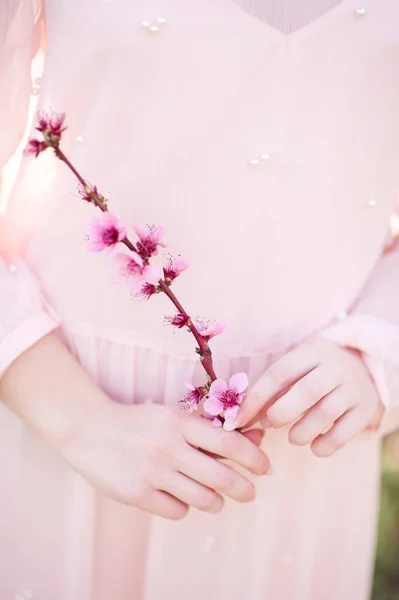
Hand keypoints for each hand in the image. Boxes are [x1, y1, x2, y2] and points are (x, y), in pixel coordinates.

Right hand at [60, 401, 270, 519]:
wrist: (88, 429)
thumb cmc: (139, 423)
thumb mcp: (173, 416)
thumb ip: (210, 428)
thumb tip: (255, 436)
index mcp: (179, 421)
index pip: (229, 441)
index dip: (254, 457)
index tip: (265, 467)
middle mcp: (167, 446)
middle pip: (222, 477)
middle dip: (245, 489)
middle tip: (249, 492)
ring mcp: (151, 471)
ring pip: (204, 499)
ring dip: (217, 501)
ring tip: (215, 497)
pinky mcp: (137, 494)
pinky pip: (178, 511)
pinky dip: (185, 506)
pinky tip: (177, 496)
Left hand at [233, 337, 384, 456]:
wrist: (365, 367)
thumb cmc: (315, 372)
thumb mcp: (297, 369)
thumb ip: (271, 390)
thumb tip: (242, 419)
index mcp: (312, 350)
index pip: (279, 373)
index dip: (256, 398)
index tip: (237, 419)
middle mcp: (336, 366)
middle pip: (306, 392)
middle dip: (281, 413)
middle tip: (270, 424)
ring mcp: (354, 387)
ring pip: (325, 414)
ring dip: (301, 432)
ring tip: (293, 437)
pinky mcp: (367, 409)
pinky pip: (344, 433)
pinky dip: (324, 445)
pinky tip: (314, 446)